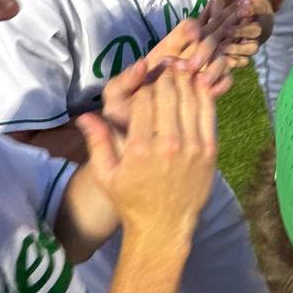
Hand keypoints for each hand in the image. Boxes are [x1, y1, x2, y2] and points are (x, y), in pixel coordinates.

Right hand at [78, 64, 218, 242]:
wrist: (164, 226)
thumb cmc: (131, 200)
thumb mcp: (107, 174)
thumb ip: (97, 142)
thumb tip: (84, 115)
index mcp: (138, 148)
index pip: (143, 100)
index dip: (144, 86)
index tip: (145, 79)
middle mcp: (166, 144)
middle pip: (168, 95)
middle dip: (165, 77)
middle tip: (164, 67)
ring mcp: (191, 146)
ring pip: (189, 99)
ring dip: (185, 81)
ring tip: (180, 69)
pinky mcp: (209, 150)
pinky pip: (208, 113)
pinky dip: (204, 94)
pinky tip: (199, 83)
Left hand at [196, 0, 263, 72]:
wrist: (241, 24)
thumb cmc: (235, 8)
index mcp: (260, 12)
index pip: (260, 9)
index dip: (251, 9)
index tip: (241, 6)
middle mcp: (261, 28)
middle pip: (257, 31)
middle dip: (242, 30)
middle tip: (226, 30)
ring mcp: (255, 43)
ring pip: (253, 48)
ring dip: (237, 47)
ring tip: (221, 47)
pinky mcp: (247, 56)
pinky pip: (245, 61)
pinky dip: (234, 61)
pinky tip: (222, 59)